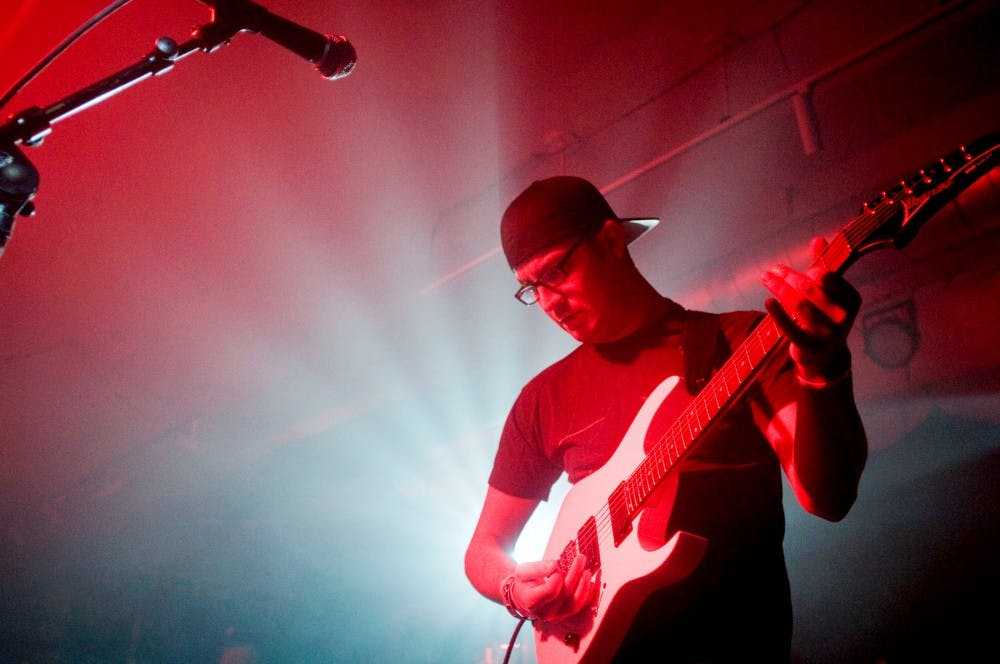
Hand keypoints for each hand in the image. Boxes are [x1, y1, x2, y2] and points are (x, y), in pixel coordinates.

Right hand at [508, 553, 599, 622]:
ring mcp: (557, 616)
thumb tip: (555, 565)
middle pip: (565, 595)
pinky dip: (588, 595)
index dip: (557, 577)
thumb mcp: (523, 570)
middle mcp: (545, 613)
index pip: (550, 591)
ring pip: (575, 604)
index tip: (558, 565)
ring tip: (587, 571)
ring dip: (584, 586)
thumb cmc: (523, 582)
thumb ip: (538, 568)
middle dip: (575, 574)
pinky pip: (580, 607)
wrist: (523, 596)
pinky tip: (592, 582)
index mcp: (532, 602)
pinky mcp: (565, 614)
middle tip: (580, 558)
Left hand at [760, 237, 860, 381]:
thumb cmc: (825, 318)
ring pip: (798, 304)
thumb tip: (818, 240)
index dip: (806, 270)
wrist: (826, 357)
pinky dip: (777, 313)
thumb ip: (824, 267)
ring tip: (765, 278)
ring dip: (778, 288)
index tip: (788, 269)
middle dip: (787, 276)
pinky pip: (790, 327)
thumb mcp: (830, 294)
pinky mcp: (810, 346)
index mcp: (851, 299)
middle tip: (771, 270)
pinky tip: (768, 302)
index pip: (826, 276)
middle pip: (809, 288)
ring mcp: (827, 333)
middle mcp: (843, 316)